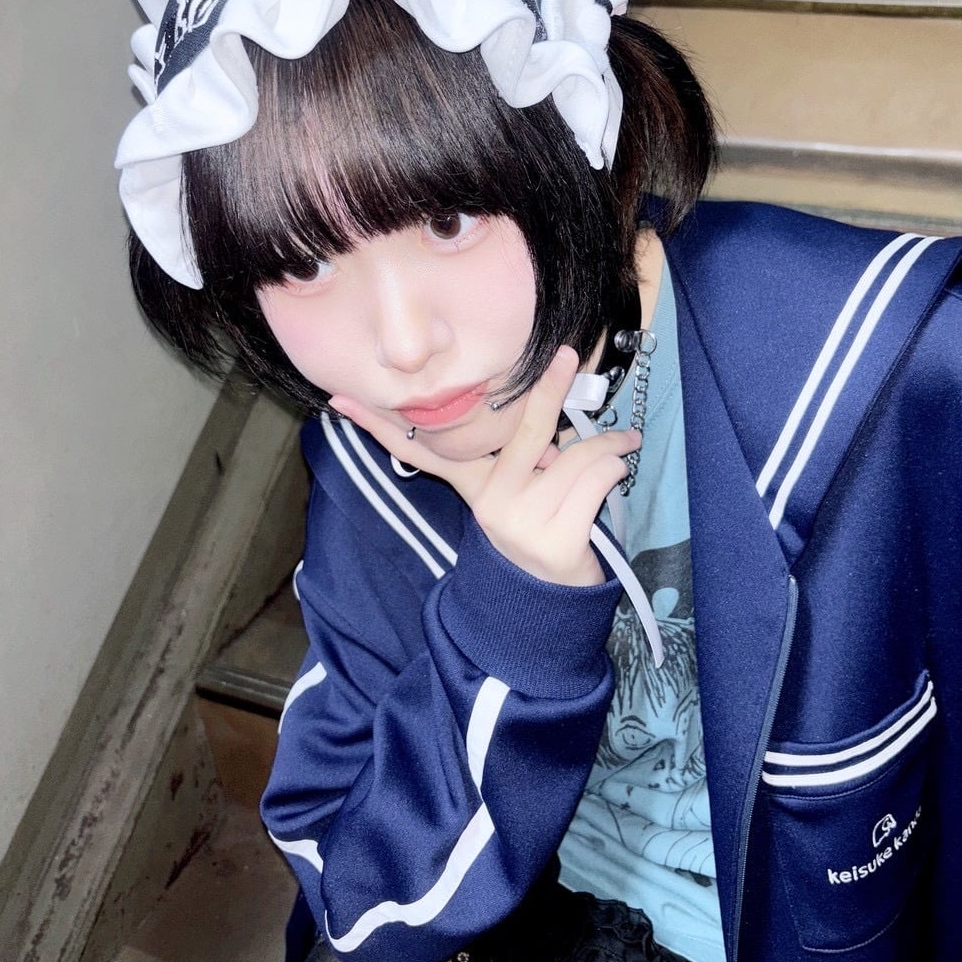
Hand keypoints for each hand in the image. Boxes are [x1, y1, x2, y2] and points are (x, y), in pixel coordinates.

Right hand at [330, 347, 639, 585]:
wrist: (550, 607)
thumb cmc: (541, 532)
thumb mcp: (520, 495)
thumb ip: (525, 457)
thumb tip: (554, 414)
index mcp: (474, 487)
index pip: (422, 450)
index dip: (379, 424)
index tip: (340, 396)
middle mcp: (491, 503)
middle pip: (523, 430)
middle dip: (548, 388)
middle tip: (566, 354)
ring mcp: (521, 522)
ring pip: (576, 455)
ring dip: (609, 445)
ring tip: (622, 445)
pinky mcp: (555, 539)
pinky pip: (596, 480)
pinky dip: (616, 468)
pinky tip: (619, 471)